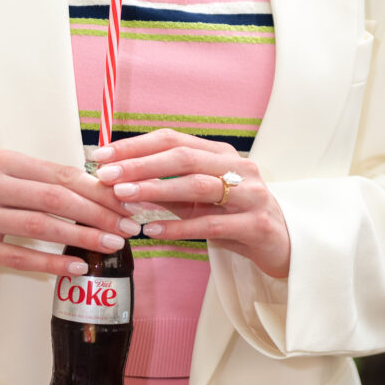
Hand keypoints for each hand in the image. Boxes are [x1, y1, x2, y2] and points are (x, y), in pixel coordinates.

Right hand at [0, 148, 140, 276]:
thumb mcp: (15, 181)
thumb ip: (52, 183)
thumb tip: (109, 192)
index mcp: (3, 161)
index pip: (61, 175)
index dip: (98, 191)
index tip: (127, 205)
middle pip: (53, 199)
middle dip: (97, 214)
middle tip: (127, 228)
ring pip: (39, 226)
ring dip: (81, 237)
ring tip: (111, 245)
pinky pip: (19, 256)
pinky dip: (52, 262)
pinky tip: (77, 266)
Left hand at [91, 130, 290, 278]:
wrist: (283, 244)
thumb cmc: (235, 219)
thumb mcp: (198, 201)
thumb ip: (165, 190)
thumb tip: (120, 182)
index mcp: (221, 155)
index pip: (173, 139)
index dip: (135, 146)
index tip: (102, 155)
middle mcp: (239, 167)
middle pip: (183, 157)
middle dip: (140, 164)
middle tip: (107, 175)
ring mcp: (251, 194)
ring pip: (198, 185)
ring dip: (157, 190)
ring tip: (124, 197)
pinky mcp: (257, 224)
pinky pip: (212, 224)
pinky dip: (179, 227)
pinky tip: (152, 231)